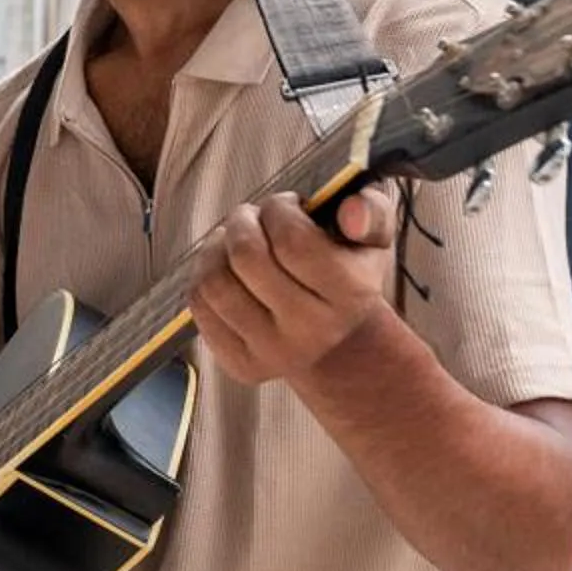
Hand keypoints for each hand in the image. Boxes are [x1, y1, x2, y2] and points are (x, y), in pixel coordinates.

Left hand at [188, 187, 400, 392]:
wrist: (334, 338)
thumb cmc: (345, 271)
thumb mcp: (371, 238)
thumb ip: (371, 212)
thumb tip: (350, 209)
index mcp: (350, 295)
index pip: (293, 241)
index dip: (278, 210)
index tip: (284, 205)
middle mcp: (313, 332)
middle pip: (247, 257)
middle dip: (242, 221)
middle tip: (251, 216)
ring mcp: (274, 353)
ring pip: (216, 282)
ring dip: (216, 245)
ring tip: (233, 237)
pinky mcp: (241, 365)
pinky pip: (200, 305)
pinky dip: (204, 274)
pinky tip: (225, 268)